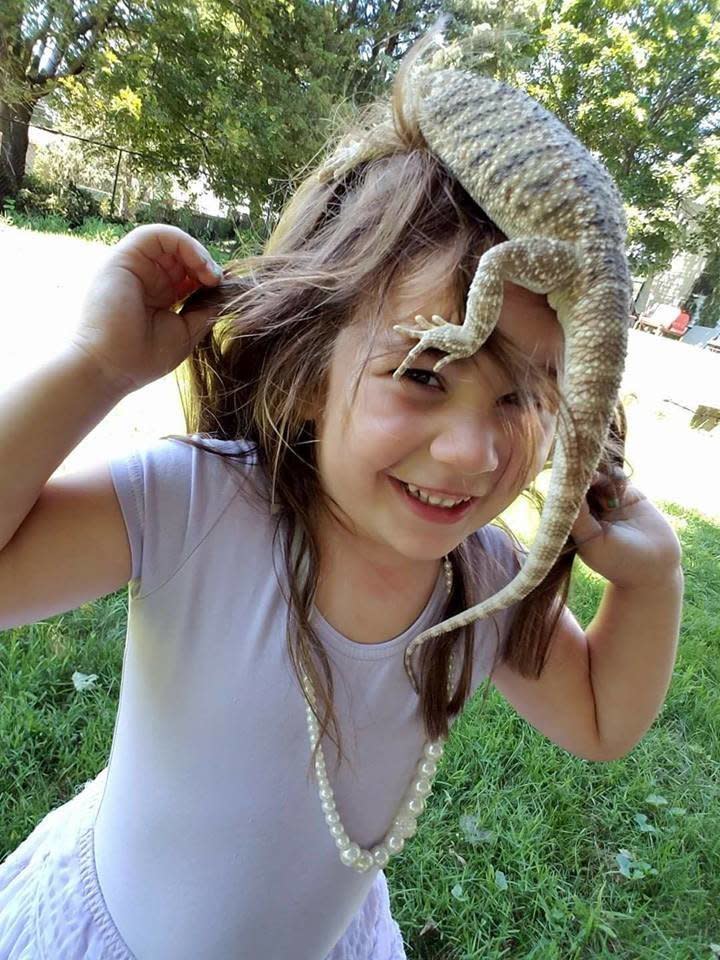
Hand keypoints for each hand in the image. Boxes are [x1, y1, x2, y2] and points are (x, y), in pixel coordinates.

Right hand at [71, 224, 223, 394]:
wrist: (113, 367)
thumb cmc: (145, 357)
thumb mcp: (186, 330)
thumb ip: (204, 309)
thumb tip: (226, 292)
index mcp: (159, 295)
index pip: (188, 273)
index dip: (207, 276)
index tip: (220, 292)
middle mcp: (146, 278)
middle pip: (182, 255)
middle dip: (205, 264)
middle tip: (217, 282)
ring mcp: (134, 266)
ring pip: (171, 241)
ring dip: (197, 252)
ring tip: (209, 273)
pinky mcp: (124, 257)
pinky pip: (157, 234)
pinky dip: (183, 242)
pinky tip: (198, 262)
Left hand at [570, 468, 682, 588]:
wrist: (655, 567)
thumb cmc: (618, 561)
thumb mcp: (593, 541)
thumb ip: (579, 517)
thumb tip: (566, 491)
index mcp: (574, 523)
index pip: (565, 500)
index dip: (566, 489)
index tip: (567, 480)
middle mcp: (589, 511)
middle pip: (580, 486)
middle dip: (581, 478)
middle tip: (585, 475)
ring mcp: (608, 501)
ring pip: (598, 478)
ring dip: (597, 474)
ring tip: (598, 478)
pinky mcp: (627, 495)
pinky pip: (617, 477)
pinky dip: (615, 474)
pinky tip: (616, 480)